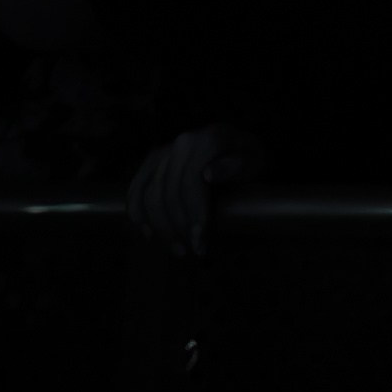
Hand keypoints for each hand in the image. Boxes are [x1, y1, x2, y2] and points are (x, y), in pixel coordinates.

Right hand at [128, 124, 263, 257]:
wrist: (237, 145)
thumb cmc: (249, 158)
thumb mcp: (255, 160)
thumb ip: (237, 165)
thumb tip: (209, 174)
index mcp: (208, 139)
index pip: (190, 183)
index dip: (193, 214)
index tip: (201, 242)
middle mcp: (181, 142)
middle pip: (167, 192)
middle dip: (177, 227)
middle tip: (192, 251)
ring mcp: (164, 151)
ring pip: (149, 194)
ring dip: (160, 227)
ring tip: (178, 249)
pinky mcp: (151, 161)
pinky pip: (136, 190)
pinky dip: (138, 214)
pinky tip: (150, 235)